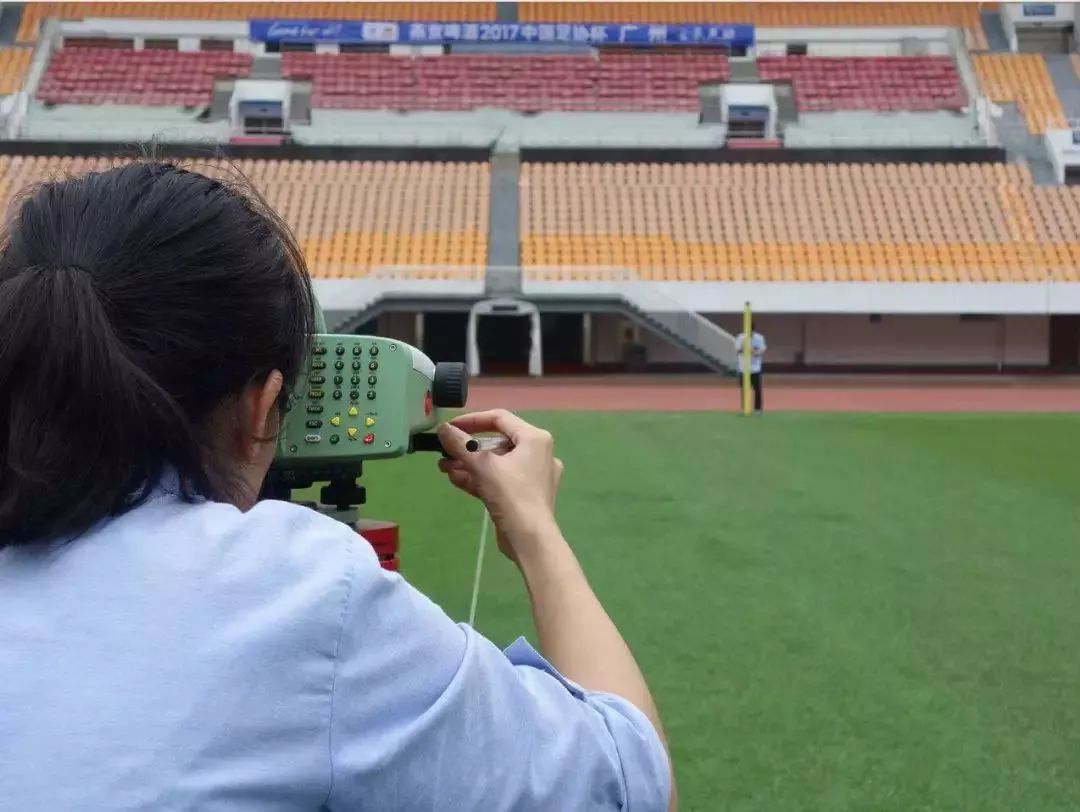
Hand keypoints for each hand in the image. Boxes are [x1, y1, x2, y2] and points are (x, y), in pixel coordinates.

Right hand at [437, 410, 563, 560]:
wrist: (530, 539)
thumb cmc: (511, 495)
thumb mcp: (482, 466)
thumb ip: (460, 445)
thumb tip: (442, 429)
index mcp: (535, 438)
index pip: (499, 418)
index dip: (471, 420)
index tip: (450, 428)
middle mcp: (538, 452)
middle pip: (496, 442)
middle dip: (467, 448)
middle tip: (444, 452)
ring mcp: (533, 475)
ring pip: (496, 462)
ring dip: (469, 464)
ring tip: (444, 468)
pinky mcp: (525, 493)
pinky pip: (500, 478)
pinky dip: (480, 478)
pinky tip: (456, 479)